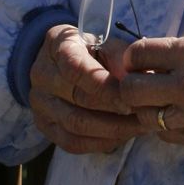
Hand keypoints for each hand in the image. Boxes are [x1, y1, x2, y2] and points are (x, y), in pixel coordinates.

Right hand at [29, 24, 149, 153]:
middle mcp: (42, 74)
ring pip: (75, 125)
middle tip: (143, 114)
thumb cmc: (91, 48)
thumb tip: (137, 80)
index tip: (130, 98)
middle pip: (78, 99)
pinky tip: (123, 136)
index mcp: (57, 44)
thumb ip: (120, 57)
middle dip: (114, 109)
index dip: (104, 86)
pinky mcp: (45, 126)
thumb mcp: (106, 42)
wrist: (61, 61)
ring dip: (111, 130)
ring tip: (139, 127)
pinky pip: (72, 142)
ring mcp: (40, 103)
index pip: (76, 68)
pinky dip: (100, 142)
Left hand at [120, 34, 183, 149]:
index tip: (138, 60)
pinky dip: (164, 126)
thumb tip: (152, 57)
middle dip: (130, 86)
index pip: (137, 53)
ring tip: (160, 102)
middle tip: (142, 83)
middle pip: (130, 90)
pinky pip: (165, 135)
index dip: (132, 57)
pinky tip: (178, 116)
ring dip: (146, 109)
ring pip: (143, 117)